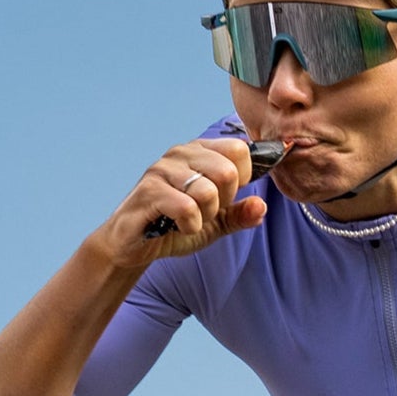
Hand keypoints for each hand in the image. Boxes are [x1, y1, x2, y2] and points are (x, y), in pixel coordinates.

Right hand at [91, 138, 266, 266]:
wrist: (134, 246)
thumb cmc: (176, 225)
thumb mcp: (217, 223)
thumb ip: (241, 214)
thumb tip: (261, 206)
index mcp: (201, 151)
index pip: (240, 150)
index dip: (241, 180)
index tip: (224, 197)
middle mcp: (181, 152)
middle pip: (228, 171)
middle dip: (224, 202)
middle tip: (205, 212)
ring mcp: (162, 169)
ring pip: (208, 191)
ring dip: (205, 216)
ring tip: (189, 220)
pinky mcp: (148, 190)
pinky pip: (187, 207)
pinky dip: (190, 225)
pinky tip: (178, 227)